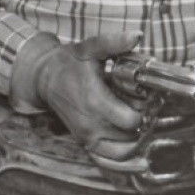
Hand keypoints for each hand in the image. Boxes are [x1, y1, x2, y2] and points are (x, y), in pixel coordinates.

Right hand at [33, 31, 143, 160]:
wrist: (45, 78)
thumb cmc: (70, 62)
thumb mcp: (91, 48)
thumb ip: (114, 42)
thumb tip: (136, 35)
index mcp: (94, 100)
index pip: (132, 120)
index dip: (146, 110)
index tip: (149, 98)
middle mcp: (91, 124)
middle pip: (131, 135)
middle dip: (144, 121)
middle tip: (147, 107)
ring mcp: (87, 136)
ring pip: (124, 150)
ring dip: (137, 137)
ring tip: (140, 120)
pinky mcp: (85, 143)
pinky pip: (110, 158)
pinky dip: (125, 153)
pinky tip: (132, 138)